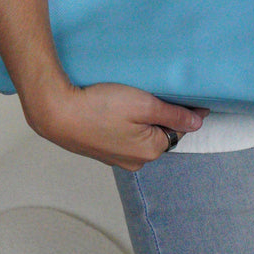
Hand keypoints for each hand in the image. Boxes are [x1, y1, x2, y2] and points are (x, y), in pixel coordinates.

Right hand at [22, 76, 207, 169]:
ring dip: (140, 119)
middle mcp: (135, 161)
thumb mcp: (144, 105)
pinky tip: (114, 108)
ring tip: (130, 98)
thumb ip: (173, 115)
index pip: (178, 129)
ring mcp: (115, 158)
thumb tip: (198, 122)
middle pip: (159, 134)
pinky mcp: (100, 150)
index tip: (181, 93)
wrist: (55, 113)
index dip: (182, 110)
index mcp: (150, 152)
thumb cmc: (98, 107)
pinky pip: (122, 136)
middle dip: (159, 115)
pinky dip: (124, 123)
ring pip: (140, 134)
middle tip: (151, 91)